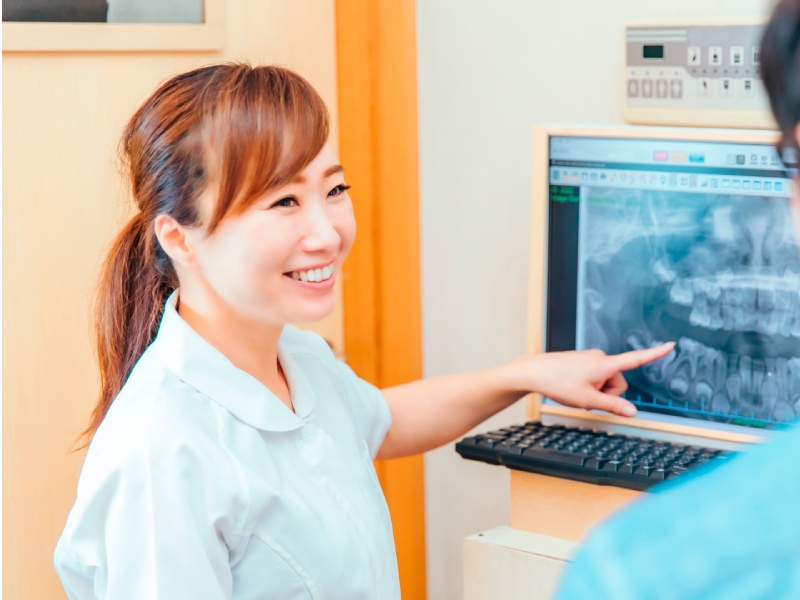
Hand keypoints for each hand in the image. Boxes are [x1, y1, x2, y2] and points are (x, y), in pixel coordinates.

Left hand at [511, 343, 674, 416]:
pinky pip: (595, 377)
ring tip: (576, 390)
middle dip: (608, 393)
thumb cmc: (557, 383)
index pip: (636, 359)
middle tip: (586, 396)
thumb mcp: (587, 400)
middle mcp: (600, 357)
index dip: (655, 354)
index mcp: (605, 365)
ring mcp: (591, 358)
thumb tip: (632, 412)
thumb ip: (612, 406)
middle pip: (618, 382)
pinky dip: (589, 385)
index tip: (670, 345)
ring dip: (596, 390)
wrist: (533, 372)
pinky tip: (572, 385)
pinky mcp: (583, 361)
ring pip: (605, 381)